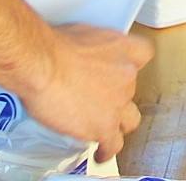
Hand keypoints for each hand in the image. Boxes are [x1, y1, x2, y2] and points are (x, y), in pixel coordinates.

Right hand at [26, 23, 153, 162]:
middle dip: (117, 94)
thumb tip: (81, 54)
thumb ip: (90, 47)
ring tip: (106, 126)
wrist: (43, 65)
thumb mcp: (78, 33)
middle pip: (131, 89)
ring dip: (118, 123)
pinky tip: (101, 153)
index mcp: (121, 48)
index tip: (120, 67)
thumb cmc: (51, 46)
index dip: (130, 62)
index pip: (143, 53)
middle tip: (100, 97)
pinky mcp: (104, 127)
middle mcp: (125, 75)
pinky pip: (113, 144)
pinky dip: (107, 150)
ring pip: (129, 120)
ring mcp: (118, 103)